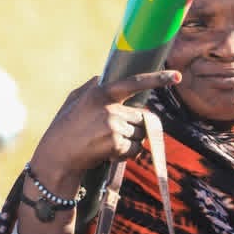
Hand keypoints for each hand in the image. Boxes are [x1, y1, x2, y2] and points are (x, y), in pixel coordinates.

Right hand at [28, 70, 180, 191]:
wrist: (57, 156)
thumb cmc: (63, 128)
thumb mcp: (73, 101)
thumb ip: (90, 87)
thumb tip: (104, 77)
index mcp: (100, 93)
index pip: (134, 83)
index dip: (157, 79)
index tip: (177, 76)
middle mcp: (110, 108)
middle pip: (141, 117)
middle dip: (134, 127)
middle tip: (112, 134)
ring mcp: (114, 126)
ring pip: (140, 134)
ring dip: (130, 141)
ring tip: (107, 143)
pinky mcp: (117, 144)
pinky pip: (135, 149)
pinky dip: (126, 153)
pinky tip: (108, 153)